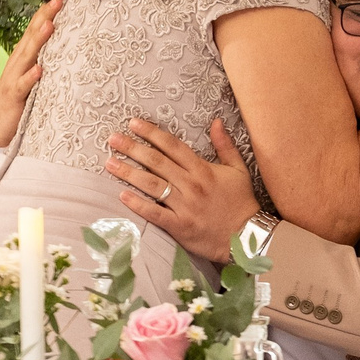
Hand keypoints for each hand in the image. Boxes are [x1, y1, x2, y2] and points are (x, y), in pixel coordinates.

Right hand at [0, 0, 60, 147]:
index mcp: (24, 57)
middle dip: (44, 18)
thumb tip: (68, 49)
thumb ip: (46, 63)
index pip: (35, 31)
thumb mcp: (34, 79)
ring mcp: (13, 79)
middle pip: (31, 36)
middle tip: (57, 1)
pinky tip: (39, 70)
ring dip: (38, 41)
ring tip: (49, 26)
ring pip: (27, 56)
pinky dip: (30, 77)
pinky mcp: (13, 97)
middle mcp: (17, 63)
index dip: (45, 14)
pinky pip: (22, 86)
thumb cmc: (20, 102)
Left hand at [106, 118, 260, 263]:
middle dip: (132, 148)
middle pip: (156, 162)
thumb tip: (216, 122)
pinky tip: (122, 195)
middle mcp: (192, 185)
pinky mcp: (180, 226)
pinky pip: (154, 213)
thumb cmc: (242, 203)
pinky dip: (138, 204)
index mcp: (203, 170)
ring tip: (110, 163)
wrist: (248, 237)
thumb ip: (225, 145)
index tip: (134, 124)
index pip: (172, 146)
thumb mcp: (238, 170)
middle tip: (113, 139)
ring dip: (128, 172)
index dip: (151, 133)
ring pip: (152, 185)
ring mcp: (185, 206)